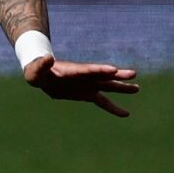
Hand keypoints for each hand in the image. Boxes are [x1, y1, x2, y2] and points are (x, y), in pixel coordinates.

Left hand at [24, 56, 139, 117]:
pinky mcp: (87, 93)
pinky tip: (126, 114)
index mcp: (73, 70)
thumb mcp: (36, 68)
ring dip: (122, 88)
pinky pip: (103, 102)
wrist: (41, 76)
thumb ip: (42, 64)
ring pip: (108, 86)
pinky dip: (114, 108)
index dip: (100, 70)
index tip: (113, 70)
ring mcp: (88, 84)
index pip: (89, 70)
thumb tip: (47, 58)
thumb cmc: (37, 71)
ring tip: (137, 89)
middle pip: (104, 75)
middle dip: (117, 75)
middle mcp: (84, 76)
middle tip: (133, 74)